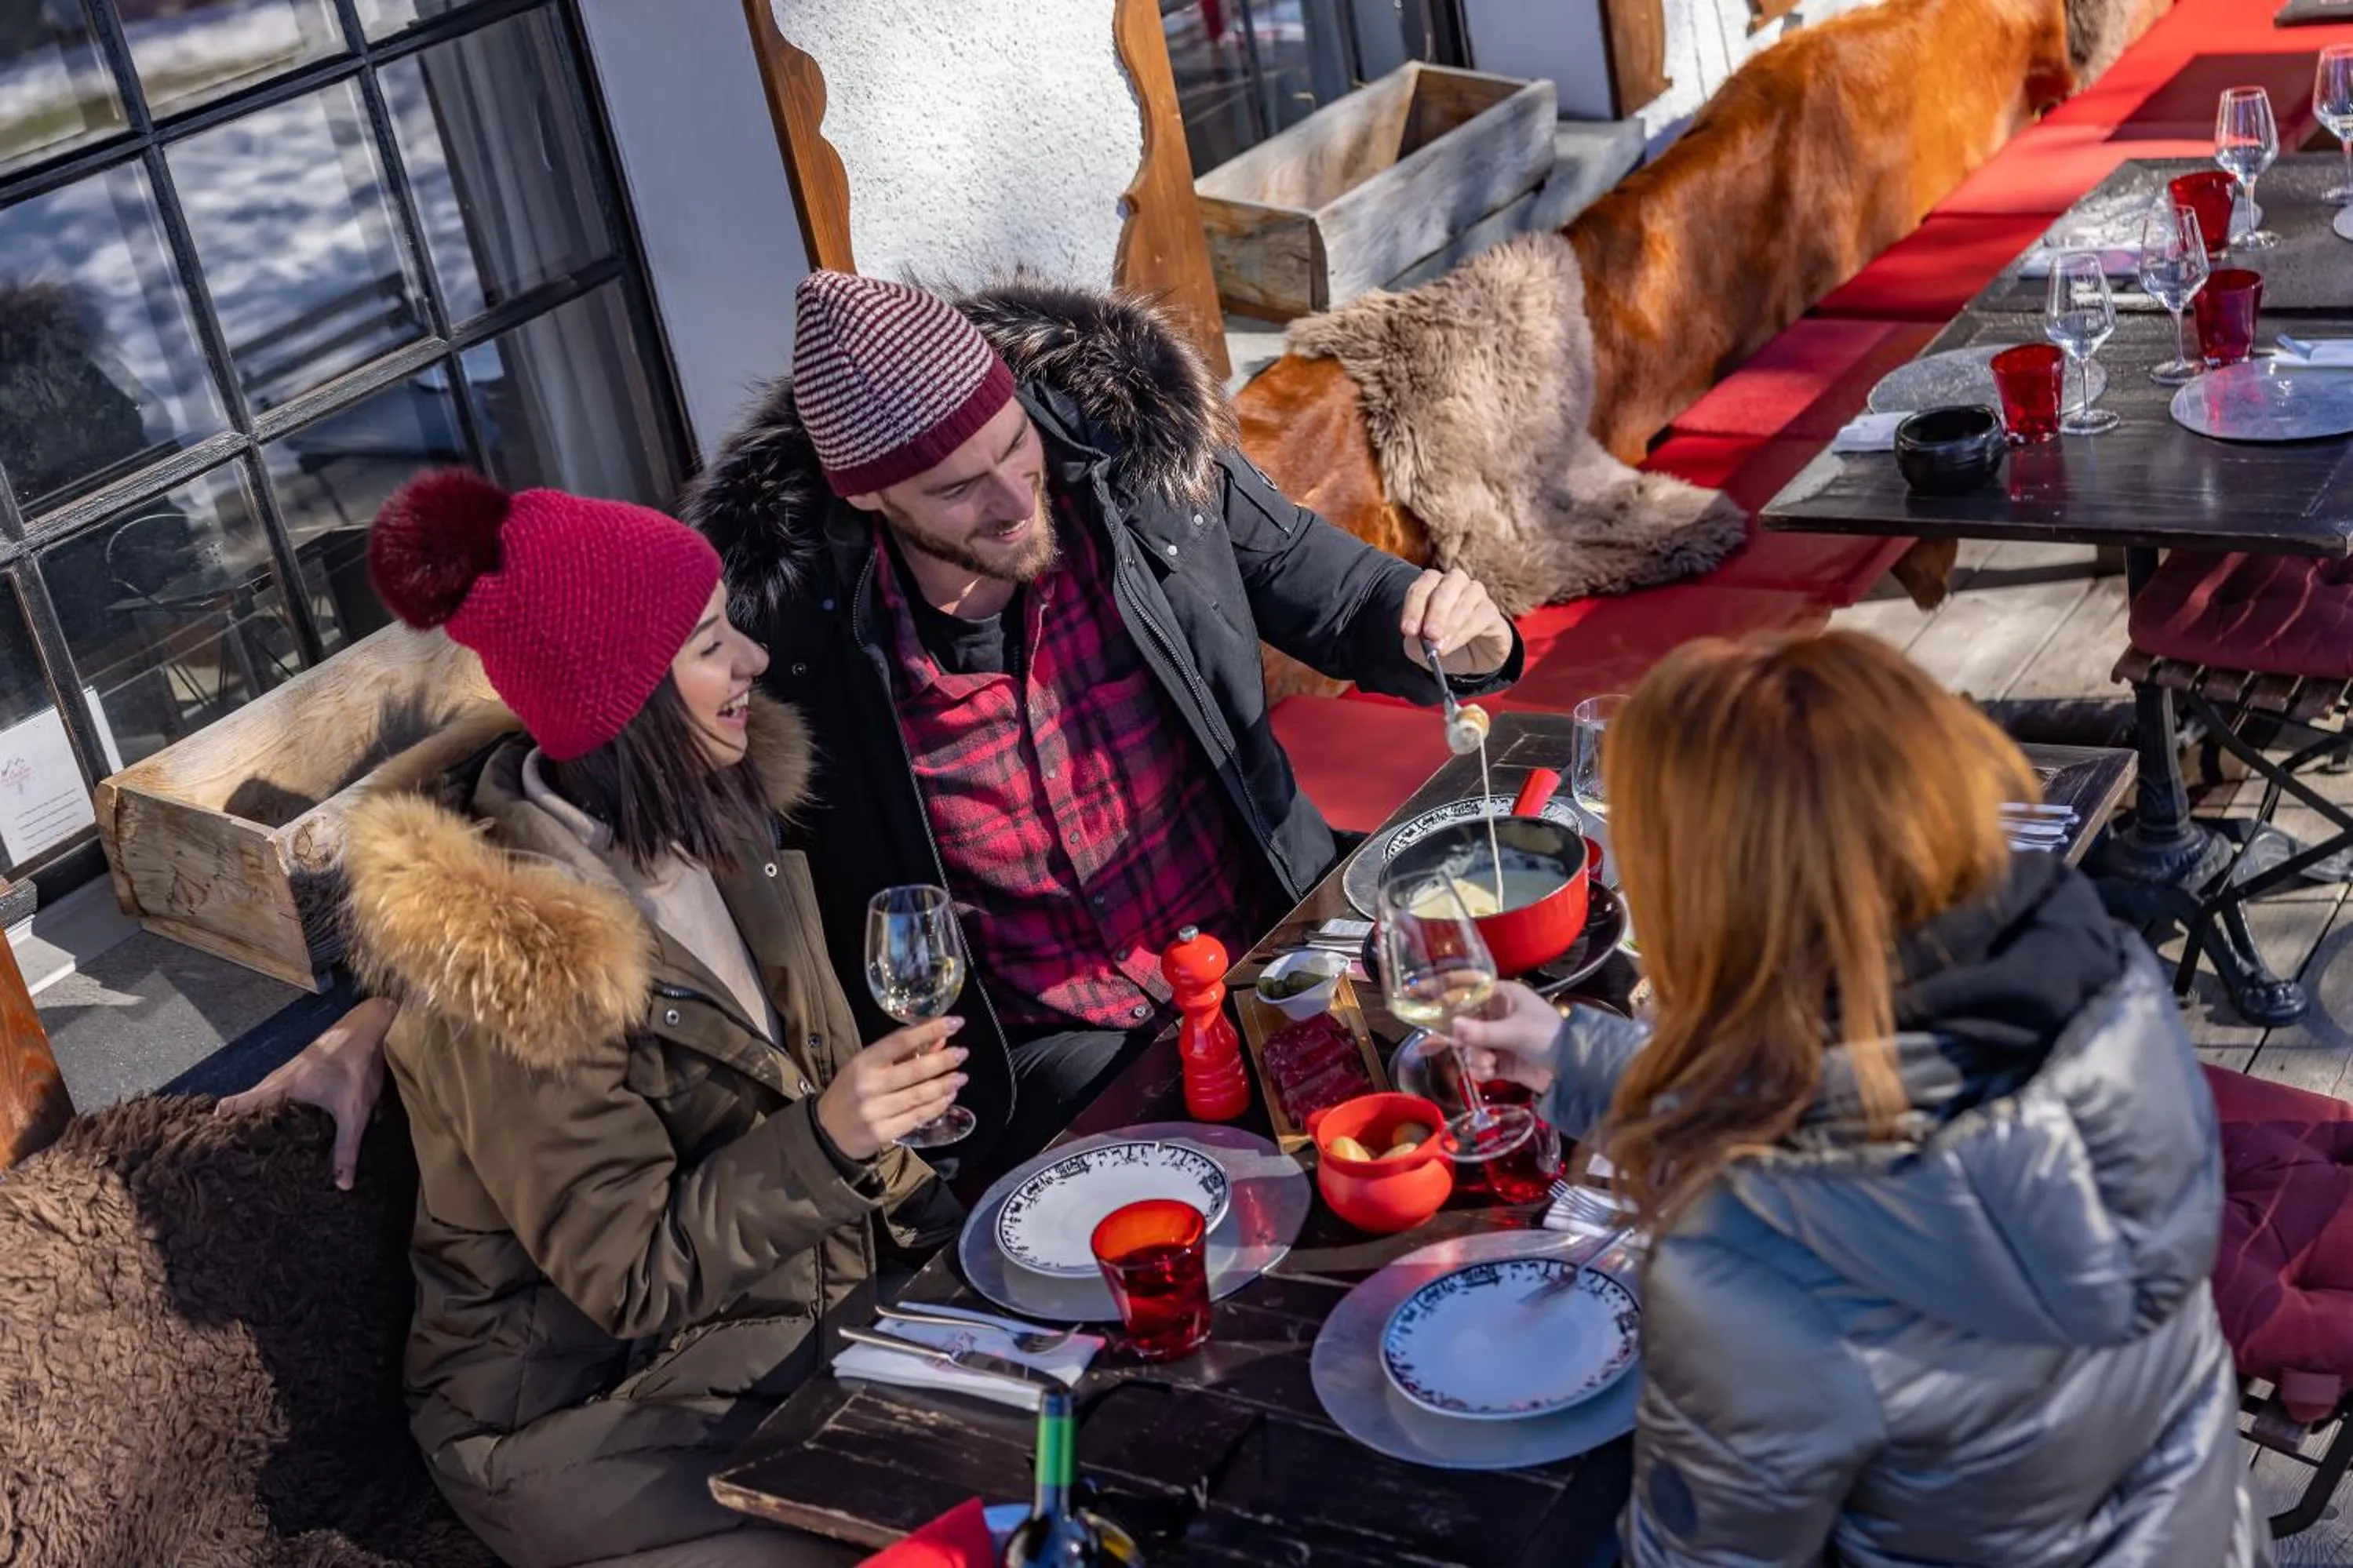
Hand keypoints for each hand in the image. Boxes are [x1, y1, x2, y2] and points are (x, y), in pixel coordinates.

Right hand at [217, 995, 394, 1189]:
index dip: (220, 1127)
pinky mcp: (298, 1073)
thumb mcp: (354, 1112)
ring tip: (250, 1151)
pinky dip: (269, 1112)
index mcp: (279, 1088)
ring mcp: (286, 1075)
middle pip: (243, 1107)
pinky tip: (278, 1130)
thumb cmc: (358, 1065)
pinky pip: (273, 1096)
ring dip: (254, 1121)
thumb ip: (346, 1148)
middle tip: (232, 1161)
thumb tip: (342, 1185)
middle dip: (236, 1131)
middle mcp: (275, 1080)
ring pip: (259, 1101)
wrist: (371, 1026)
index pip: (234, 1106)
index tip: (213, 1152)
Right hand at [816, 1018, 969, 1160]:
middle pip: (915, 1070)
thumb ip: (902, 1053)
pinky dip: (937, 1106)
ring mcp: (875, 1111)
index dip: (930, 1030)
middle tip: (963, 1053)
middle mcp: (869, 1086)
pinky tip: (948, 1097)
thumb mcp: (868, 1066)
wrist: (827, 1132)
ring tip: (961, 1077)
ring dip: (945, 1085)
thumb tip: (939, 1039)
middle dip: (944, 1060)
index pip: (901, 1041)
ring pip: (920, 1095)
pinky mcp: (883, 1133)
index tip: (955, 1022)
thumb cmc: (851, 1091)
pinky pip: (917, 1117)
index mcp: (863, 1063)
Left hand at [1400, 567, 1512, 678]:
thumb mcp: (1420, 646)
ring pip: (1468, 597)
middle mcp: (1456, 583)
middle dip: (1436, 612)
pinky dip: (1467, 630)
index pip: (1423, 586)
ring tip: (1440, 645)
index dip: (1414, 607)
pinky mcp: (1492, 612)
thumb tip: (1418, 636)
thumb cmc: (1440, 643)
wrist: (1468, 659)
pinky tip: (1455, 644)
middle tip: (1429, 635)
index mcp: (1433, 584)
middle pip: (1447, 586)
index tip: (1408, 631)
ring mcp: (1477, 594)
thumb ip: (1415, 640)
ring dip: (1452, 622)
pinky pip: (1483, 614)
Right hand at [1448, 983, 1562, 1094]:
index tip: (1437, 1014)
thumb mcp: (1515, 1032)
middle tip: (1454, 1048)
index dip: (1454, 1004)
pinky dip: (1482, 1070)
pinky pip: (1482, 1064)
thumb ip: (1482, 1031)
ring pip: (1473, 1047)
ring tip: (1489, 1064)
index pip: (1472, 994)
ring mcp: (1501, 1040)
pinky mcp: (1503, 1062)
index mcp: (1505, 997)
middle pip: (1467, 1025)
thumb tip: (1452, 1025)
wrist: (1573, 1069)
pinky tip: (1488, 1073)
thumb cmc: (1547, 1036)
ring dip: (1476, 1057)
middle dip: (1465, 1040)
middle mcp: (1500, 1015)